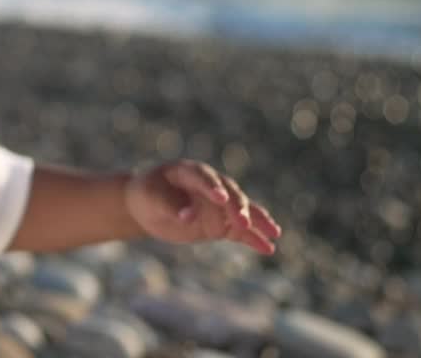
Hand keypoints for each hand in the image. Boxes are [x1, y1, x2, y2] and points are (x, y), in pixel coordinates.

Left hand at [124, 160, 280, 254]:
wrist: (147, 205)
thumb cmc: (147, 194)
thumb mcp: (151, 197)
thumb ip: (170, 204)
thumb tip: (188, 217)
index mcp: (189, 172)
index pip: (204, 178)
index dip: (213, 187)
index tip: (221, 199)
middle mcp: (210, 185)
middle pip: (230, 194)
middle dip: (237, 207)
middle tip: (242, 222)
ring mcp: (219, 204)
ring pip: (242, 210)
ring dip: (257, 220)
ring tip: (273, 232)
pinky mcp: (221, 222)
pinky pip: (240, 230)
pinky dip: (254, 238)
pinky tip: (268, 248)